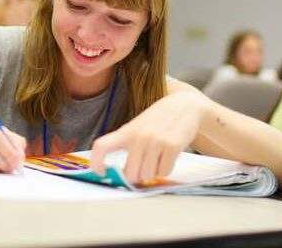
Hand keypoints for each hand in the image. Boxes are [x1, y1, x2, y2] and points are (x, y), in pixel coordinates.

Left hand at [90, 91, 205, 184]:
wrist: (185, 105)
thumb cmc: (158, 120)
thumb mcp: (138, 126)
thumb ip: (128, 145)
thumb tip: (120, 173)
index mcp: (126, 131)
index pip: (101, 146)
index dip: (96, 162)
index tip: (100, 172)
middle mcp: (139, 136)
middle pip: (130, 174)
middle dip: (136, 176)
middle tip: (142, 169)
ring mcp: (156, 141)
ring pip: (148, 175)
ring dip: (153, 173)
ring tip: (157, 158)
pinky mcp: (172, 145)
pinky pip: (164, 172)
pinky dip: (166, 169)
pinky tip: (168, 157)